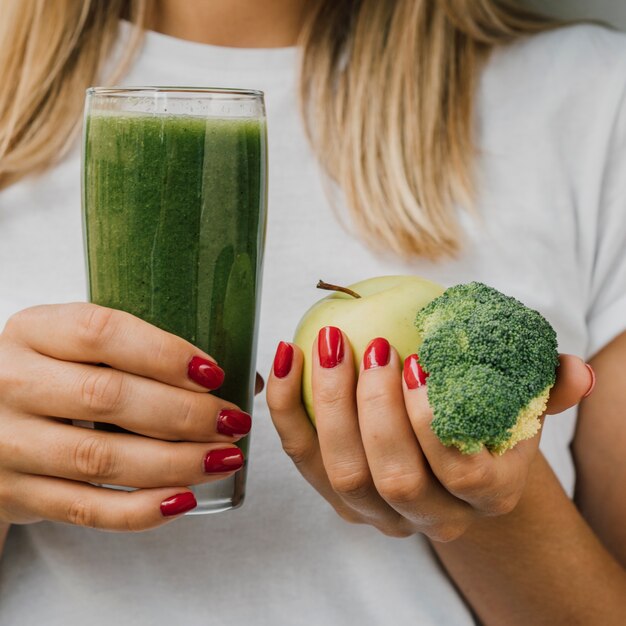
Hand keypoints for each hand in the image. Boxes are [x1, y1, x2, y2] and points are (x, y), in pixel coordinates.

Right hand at [0, 304, 250, 530]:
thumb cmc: (56, 376)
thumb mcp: (81, 348)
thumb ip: (152, 356)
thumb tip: (252, 382)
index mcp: (34, 331)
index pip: (102, 333)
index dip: (164, 354)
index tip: (214, 374)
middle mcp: (12, 383)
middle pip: (108, 397)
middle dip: (184, 413)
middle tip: (233, 422)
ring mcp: (8, 443)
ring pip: (101, 459)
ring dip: (175, 462)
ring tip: (224, 458)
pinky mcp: (16, 494)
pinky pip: (86, 510)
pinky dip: (141, 510)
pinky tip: (184, 499)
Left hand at [267, 328, 593, 540]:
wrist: (450, 460)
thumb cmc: (482, 424)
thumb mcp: (517, 404)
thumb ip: (544, 390)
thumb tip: (575, 372)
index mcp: (484, 496)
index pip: (459, 473)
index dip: (431, 421)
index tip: (416, 361)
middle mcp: (430, 517)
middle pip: (392, 477)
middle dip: (375, 408)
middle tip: (375, 348)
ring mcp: (376, 514)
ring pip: (340, 472)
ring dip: (328, 403)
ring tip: (330, 343)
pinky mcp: (333, 496)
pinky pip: (300, 456)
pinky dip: (286, 406)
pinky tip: (286, 356)